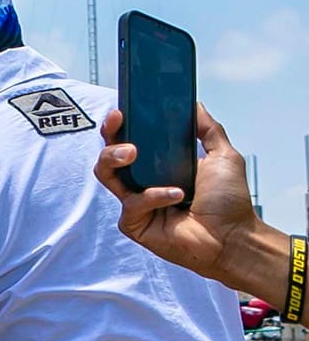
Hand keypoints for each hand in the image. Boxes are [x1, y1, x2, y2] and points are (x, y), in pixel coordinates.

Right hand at [94, 105, 260, 283]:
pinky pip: (132, 204)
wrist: (233, 236)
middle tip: (122, 129)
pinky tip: (177, 196)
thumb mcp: (223, 156)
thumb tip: (194, 104)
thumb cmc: (228, 202)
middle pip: (108, 157)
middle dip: (110, 140)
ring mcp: (136, 203)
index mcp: (158, 165)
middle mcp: (143, 182)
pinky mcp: (134, 224)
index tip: (121, 113)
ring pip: (107, 176)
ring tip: (133, 153)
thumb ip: (208, 129)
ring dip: (114, 159)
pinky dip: (154, 196)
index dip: (118, 127)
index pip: (128, 141)